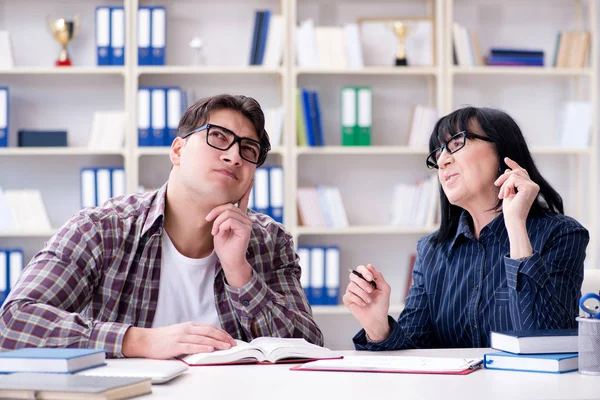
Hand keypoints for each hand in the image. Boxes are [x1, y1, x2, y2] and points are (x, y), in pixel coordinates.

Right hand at [122, 322, 236, 359]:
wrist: (145, 340)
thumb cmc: (162, 338)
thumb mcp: (179, 332)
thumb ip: (192, 334)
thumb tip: (206, 340)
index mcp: (189, 325)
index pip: (210, 327)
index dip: (221, 332)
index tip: (230, 338)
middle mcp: (187, 329)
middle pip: (209, 332)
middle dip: (223, 337)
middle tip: (232, 343)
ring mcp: (181, 337)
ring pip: (203, 339)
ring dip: (217, 343)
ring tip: (226, 347)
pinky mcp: (176, 345)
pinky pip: (192, 346)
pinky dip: (203, 348)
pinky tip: (210, 349)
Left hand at [206, 180, 253, 286]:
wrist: (229, 260)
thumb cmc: (223, 246)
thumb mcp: (219, 228)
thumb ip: (222, 217)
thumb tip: (223, 209)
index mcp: (239, 217)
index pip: (243, 200)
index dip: (247, 190)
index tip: (252, 179)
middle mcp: (245, 218)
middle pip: (228, 206)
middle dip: (215, 213)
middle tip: (210, 223)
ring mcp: (247, 223)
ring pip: (228, 212)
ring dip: (217, 222)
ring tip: (215, 232)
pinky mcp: (246, 229)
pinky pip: (230, 220)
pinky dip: (221, 226)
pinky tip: (221, 233)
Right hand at [342, 264, 390, 341]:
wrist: (377, 318)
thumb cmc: (381, 303)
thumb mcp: (384, 288)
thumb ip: (378, 276)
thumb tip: (369, 265)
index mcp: (365, 279)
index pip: (360, 269)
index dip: (364, 272)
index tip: (370, 279)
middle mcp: (357, 284)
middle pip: (353, 276)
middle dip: (363, 284)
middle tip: (371, 291)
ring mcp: (351, 291)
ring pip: (351, 286)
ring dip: (362, 294)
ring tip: (369, 301)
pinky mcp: (347, 299)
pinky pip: (348, 295)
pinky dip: (358, 300)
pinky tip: (363, 304)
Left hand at [494, 157, 539, 226]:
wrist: (514, 220)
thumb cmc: (511, 210)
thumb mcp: (508, 192)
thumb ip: (510, 182)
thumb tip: (508, 170)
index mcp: (530, 187)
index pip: (522, 171)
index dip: (514, 164)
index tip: (506, 159)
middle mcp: (534, 185)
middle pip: (517, 171)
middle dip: (504, 177)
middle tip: (496, 184)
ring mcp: (533, 186)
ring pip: (514, 174)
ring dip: (504, 184)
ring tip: (502, 195)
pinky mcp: (529, 187)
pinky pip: (513, 179)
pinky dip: (506, 186)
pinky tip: (506, 195)